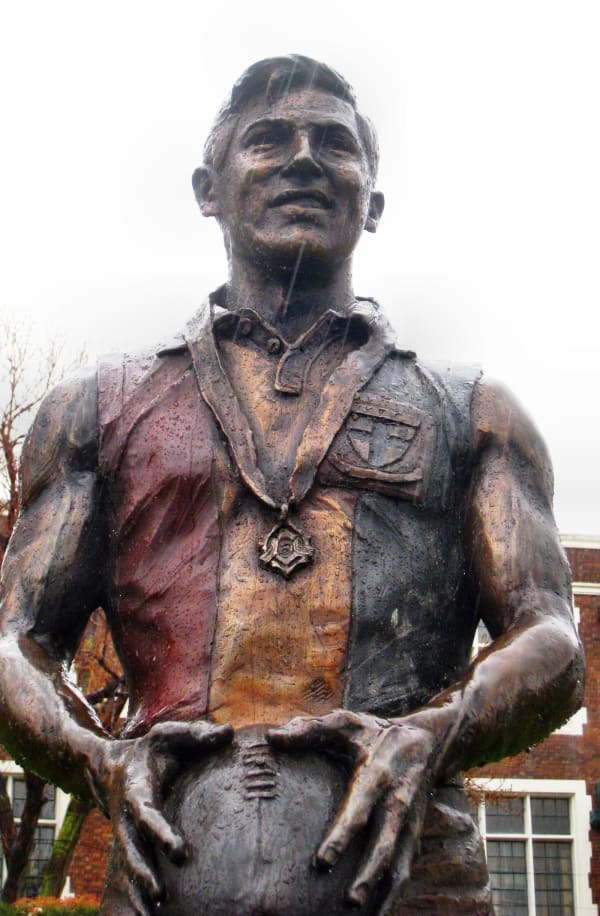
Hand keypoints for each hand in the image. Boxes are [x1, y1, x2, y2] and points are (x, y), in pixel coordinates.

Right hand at [86, 720, 232, 914]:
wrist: (110, 768)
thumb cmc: (149, 751)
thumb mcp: (168, 735)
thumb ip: (196, 734)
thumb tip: (228, 733)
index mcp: (136, 791)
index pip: (147, 814)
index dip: (160, 832)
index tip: (178, 851)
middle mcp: (126, 818)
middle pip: (131, 850)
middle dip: (144, 872)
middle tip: (162, 893)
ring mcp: (125, 836)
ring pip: (128, 867)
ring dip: (139, 890)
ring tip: (156, 911)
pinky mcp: (130, 847)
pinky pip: (130, 874)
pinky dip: (136, 896)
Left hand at [268, 709, 440, 910]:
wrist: (429, 741)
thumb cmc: (375, 733)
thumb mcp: (345, 722)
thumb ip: (308, 730)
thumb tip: (271, 739)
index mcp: (377, 775)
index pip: (360, 810)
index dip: (342, 837)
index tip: (322, 862)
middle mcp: (397, 803)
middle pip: (384, 846)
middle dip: (367, 876)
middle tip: (348, 903)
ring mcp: (409, 823)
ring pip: (400, 865)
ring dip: (385, 893)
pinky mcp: (415, 835)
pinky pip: (406, 869)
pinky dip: (395, 894)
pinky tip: (378, 913)